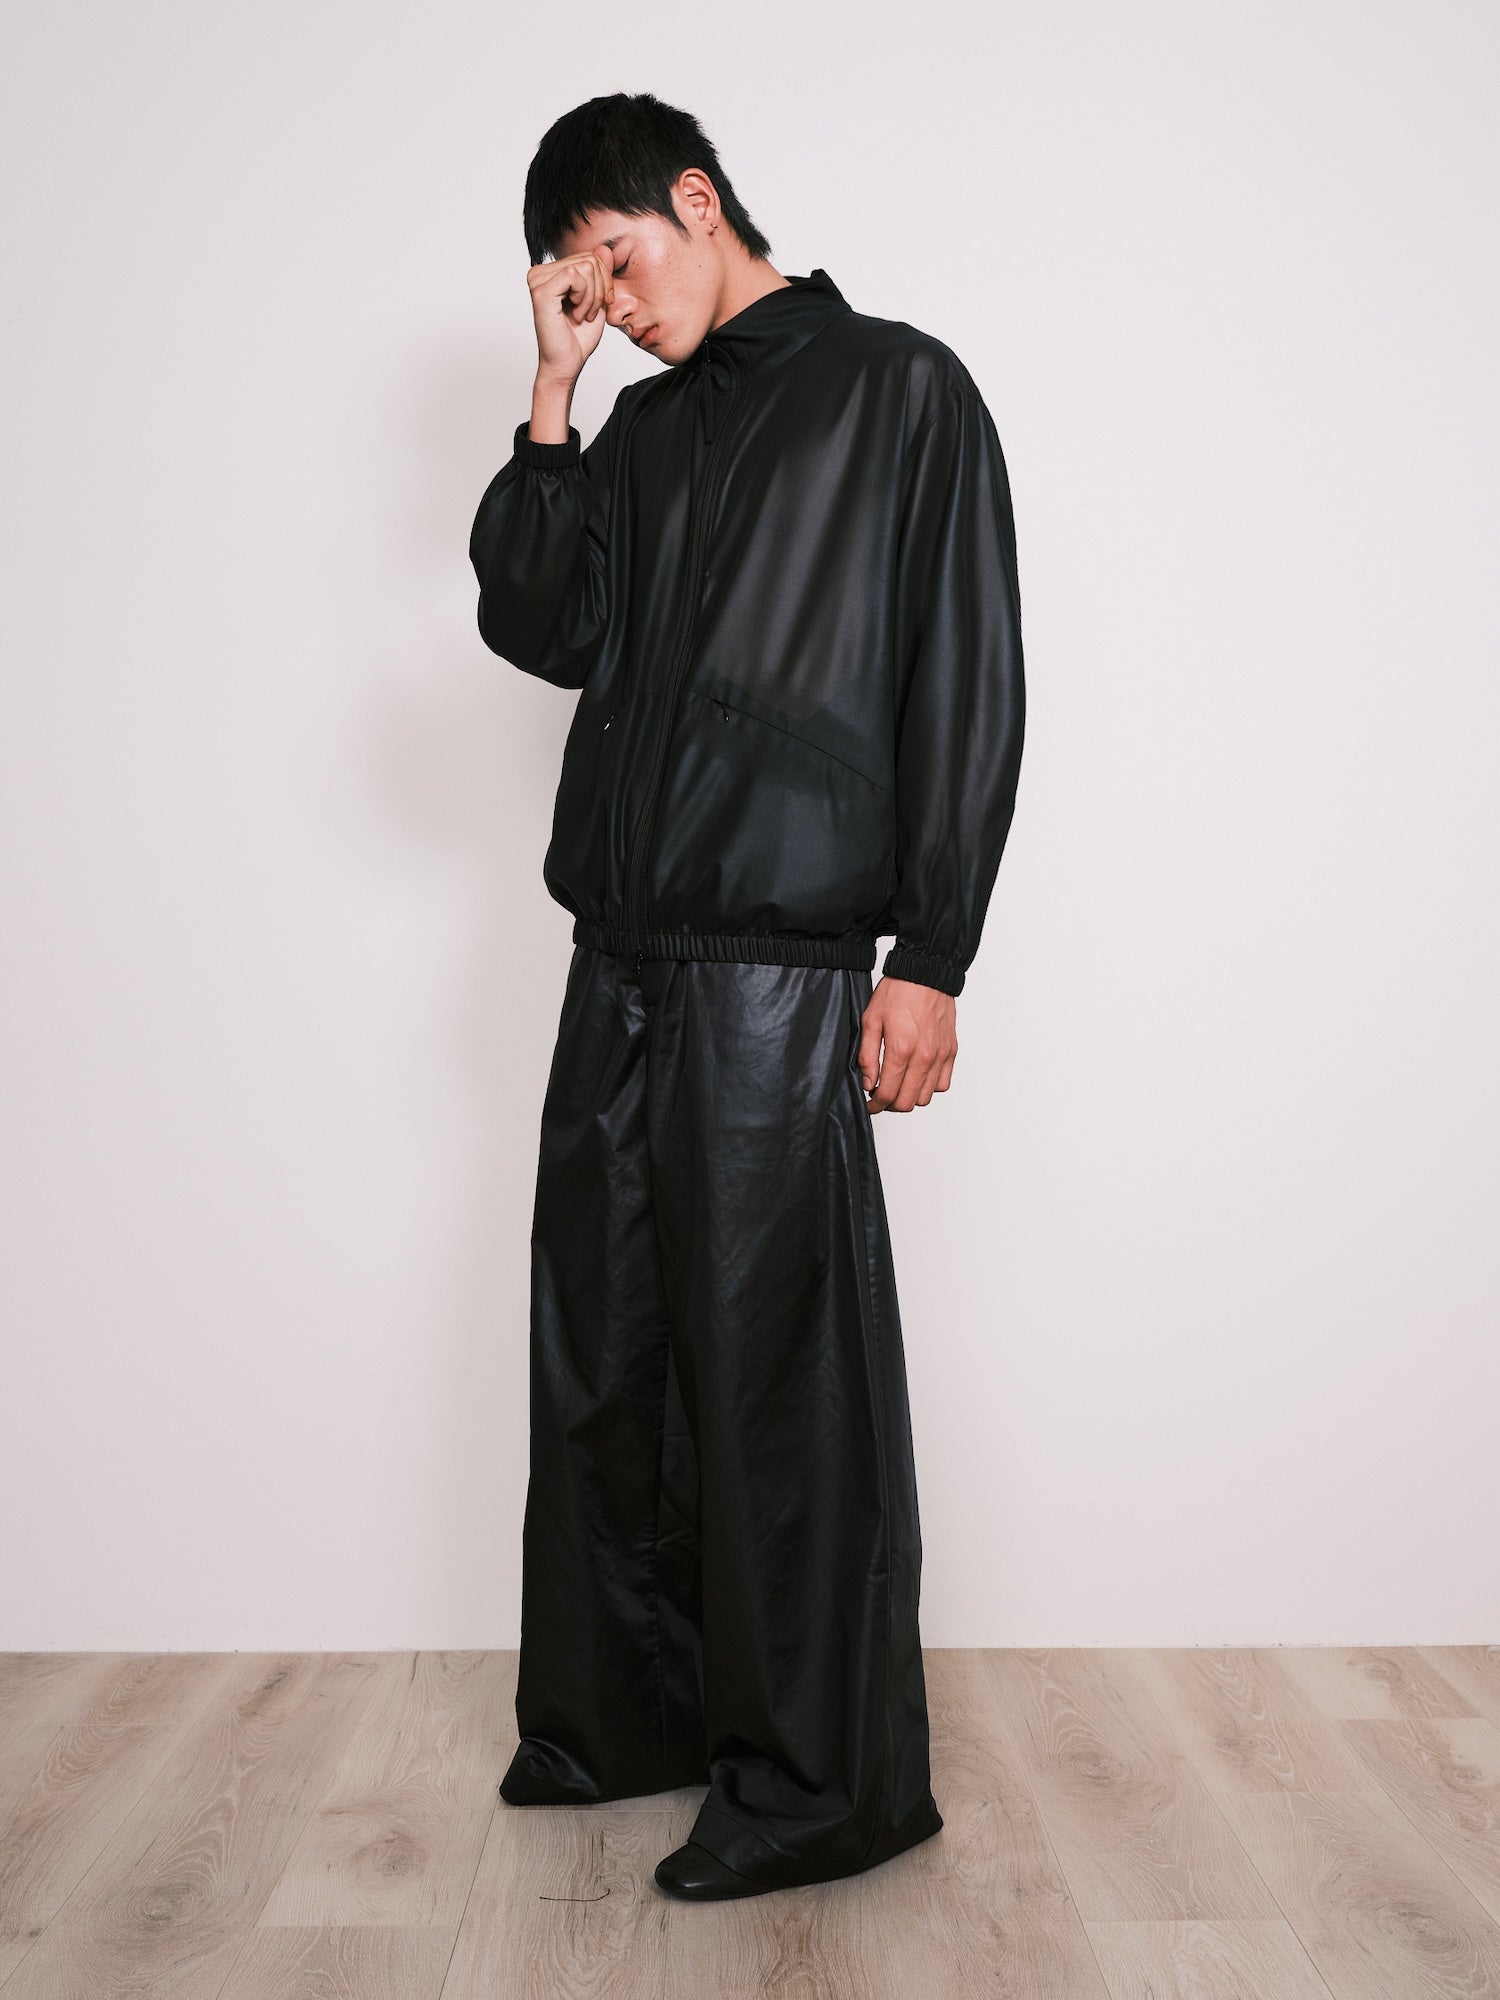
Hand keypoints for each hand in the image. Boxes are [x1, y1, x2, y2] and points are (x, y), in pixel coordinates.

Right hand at [526, 251, 614, 382]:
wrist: (567, 364)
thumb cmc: (578, 337)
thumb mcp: (597, 299)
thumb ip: (600, 273)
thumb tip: (604, 247)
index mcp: (551, 272)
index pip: (590, 256)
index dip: (604, 280)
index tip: (600, 304)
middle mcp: (540, 272)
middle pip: (590, 259)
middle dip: (600, 288)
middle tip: (589, 313)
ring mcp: (538, 280)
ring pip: (586, 266)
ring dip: (593, 297)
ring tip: (581, 315)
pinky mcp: (541, 291)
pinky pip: (575, 275)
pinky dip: (585, 297)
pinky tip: (576, 314)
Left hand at [857, 977, 957, 1111]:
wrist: (925, 974)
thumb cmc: (897, 993)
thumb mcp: (870, 1021)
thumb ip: (867, 1056)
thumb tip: (868, 1083)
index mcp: (901, 1049)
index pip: (887, 1094)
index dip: (875, 1105)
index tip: (869, 1103)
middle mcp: (924, 1056)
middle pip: (907, 1102)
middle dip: (890, 1105)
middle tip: (881, 1096)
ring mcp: (940, 1055)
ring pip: (926, 1097)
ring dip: (910, 1097)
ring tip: (899, 1085)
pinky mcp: (950, 1051)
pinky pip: (942, 1084)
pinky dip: (929, 1087)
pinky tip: (917, 1076)